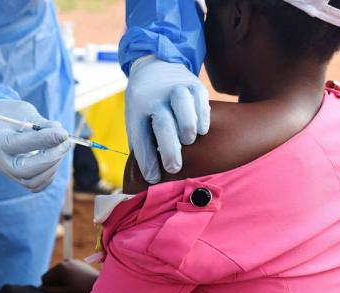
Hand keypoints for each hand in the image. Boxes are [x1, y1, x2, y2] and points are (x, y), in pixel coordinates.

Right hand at [0, 99, 70, 191]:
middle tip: (66, 143)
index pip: (21, 144)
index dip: (45, 140)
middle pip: (25, 170)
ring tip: (61, 147)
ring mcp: (7, 173)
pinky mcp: (17, 179)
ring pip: (32, 182)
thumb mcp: (26, 112)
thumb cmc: (14, 115)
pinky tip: (55, 158)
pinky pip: (36, 185)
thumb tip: (63, 135)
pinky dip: (49, 174)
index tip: (64, 134)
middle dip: (51, 158)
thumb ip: (44, 124)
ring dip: (52, 166)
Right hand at [41, 259, 98, 292]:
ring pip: (59, 273)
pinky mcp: (78, 263)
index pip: (44, 278)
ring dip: (62, 280)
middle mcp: (65, 261)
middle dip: (55, 283)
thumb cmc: (82, 291)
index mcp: (60, 267)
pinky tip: (77, 283)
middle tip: (67, 291)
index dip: (48, 288)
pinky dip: (68, 277)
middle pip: (52, 274)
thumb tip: (40, 288)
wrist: (100, 285)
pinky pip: (67, 271)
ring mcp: (72, 261)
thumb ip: (50, 290)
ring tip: (73, 287)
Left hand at [125, 55, 210, 183]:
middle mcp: (155, 97)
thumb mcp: (137, 120)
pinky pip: (201, 99)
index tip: (153, 179)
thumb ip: (142, 144)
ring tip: (189, 142)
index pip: (140, 137)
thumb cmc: (146, 105)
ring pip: (182, 105)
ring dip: (187, 127)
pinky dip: (203, 116)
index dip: (146, 159)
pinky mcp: (193, 84)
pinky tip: (202, 131)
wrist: (154, 65)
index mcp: (137, 109)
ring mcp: (175, 88)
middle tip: (174, 168)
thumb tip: (150, 177)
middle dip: (168, 149)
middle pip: (162, 123)